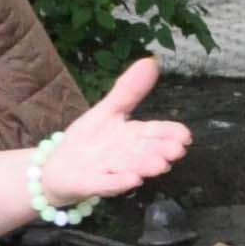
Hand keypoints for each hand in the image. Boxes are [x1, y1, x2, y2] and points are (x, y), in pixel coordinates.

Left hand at [37, 57, 190, 205]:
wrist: (59, 168)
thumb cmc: (89, 140)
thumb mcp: (108, 110)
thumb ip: (129, 90)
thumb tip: (151, 61)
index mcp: (133, 136)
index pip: (155, 133)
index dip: (170, 134)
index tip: (185, 136)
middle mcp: (126, 155)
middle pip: (146, 152)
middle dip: (161, 151)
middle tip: (177, 151)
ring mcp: (110, 171)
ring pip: (130, 168)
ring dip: (145, 167)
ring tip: (161, 165)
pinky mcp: (91, 184)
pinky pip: (105, 184)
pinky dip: (118, 183)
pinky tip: (132, 180)